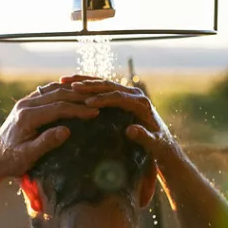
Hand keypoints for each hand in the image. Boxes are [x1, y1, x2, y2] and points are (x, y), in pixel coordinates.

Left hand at [0, 85, 98, 178]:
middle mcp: (24, 105)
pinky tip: (74, 94)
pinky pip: (46, 93)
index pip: (58, 108)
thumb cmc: (11, 161)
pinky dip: (61, 91)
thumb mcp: (28, 156)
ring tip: (91, 96)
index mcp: (26, 117)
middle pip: (57, 94)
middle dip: (79, 98)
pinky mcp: (25, 104)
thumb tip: (66, 131)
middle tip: (99, 102)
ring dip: (71, 91)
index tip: (96, 113)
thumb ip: (46, 143)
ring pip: (52, 90)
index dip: (78, 109)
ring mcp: (24, 102)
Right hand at [68, 79, 183, 167]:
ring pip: (103, 83)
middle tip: (71, 87)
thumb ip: (144, 137)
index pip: (119, 97)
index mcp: (142, 103)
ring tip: (65, 81)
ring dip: (84, 81)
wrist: (163, 141)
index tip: (86, 102)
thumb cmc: (158, 146)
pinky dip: (87, 84)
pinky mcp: (121, 95)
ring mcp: (128, 93)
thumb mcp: (154, 144)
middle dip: (89, 86)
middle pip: (109, 86)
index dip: (103, 98)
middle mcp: (135, 94)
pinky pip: (102, 87)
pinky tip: (71, 84)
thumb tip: (131, 130)